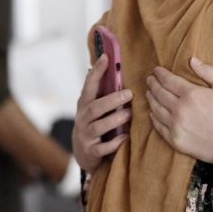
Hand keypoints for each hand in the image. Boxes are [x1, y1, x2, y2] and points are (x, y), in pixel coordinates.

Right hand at [72, 54, 132, 173]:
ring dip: (115, 119)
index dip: (97, 71)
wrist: (84, 154)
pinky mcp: (90, 152)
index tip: (106, 57)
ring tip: (129, 114)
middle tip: (129, 94)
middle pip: (95, 107)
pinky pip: (102, 148)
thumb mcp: (95, 108)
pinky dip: (114, 143)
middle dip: (112, 100)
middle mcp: (83, 119)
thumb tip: (112, 65)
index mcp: (85, 104)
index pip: (89, 85)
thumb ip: (103, 92)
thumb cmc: (95, 124)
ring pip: (98, 126)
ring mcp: (85, 136)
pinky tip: (125, 138)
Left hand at [146, 57, 212, 163]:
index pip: (169, 80)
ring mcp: (175, 126)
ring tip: (149, 93)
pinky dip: (153, 118)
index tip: (156, 70)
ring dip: (151, 99)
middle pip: (159, 93)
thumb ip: (208, 72)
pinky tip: (152, 113)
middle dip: (153, 84)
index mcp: (191, 94)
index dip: (160, 74)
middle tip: (149, 79)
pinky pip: (159, 127)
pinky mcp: (175, 141)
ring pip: (156, 109)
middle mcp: (179, 109)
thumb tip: (192, 60)